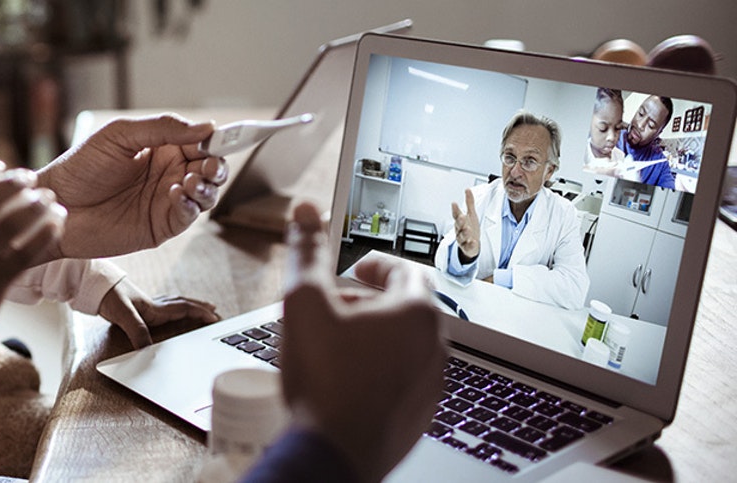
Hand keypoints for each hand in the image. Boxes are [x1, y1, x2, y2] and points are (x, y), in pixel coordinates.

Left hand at [37, 114, 225, 258]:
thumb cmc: (81, 167)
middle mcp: (168, 174)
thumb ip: (162, 128)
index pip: (199, 142)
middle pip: (209, 169)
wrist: (57, 205)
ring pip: (205, 194)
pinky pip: (187, 216)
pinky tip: (176, 194)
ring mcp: (165, 201)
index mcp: (161, 148)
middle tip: (208, 164)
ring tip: (190, 181)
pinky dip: (190, 206)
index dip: (213, 140)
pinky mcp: (159, 226)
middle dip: (216, 166)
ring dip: (207, 186)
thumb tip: (206, 127)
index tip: (219, 137)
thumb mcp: (120, 136)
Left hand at [97, 279, 219, 348]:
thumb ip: (136, 331)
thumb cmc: (108, 296)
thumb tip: (147, 351)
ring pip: (175, 303)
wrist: (94, 286)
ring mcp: (148, 304)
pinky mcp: (140, 306)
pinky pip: (165, 305)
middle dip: (201, 308)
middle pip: (184, 304)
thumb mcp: (123, 314)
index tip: (215, 317)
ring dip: (190, 306)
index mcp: (155, 307)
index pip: (183, 308)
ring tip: (202, 308)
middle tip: (216, 312)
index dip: (200, 312)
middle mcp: (154, 305)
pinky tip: (171, 310)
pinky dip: (175, 307)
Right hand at [283, 202, 445, 482]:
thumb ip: (306, 254)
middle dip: (369, 303)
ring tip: (335, 347)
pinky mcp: (419, 415)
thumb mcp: (303, 304)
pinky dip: (379, 372)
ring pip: (405, 346)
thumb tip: (306, 213)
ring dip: (374, 338)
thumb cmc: (325, 382)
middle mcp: (435, 347)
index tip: (353, 270)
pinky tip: (344, 382)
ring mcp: (431, 385)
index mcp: (416, 313)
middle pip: (407, 308)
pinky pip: (403, 380)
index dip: (373, 264)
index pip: (405, 269)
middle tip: (334, 309)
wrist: (333, 455)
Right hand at [450, 188, 480, 261]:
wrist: (472, 245)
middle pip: (458, 225)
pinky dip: (470, 245)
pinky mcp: (467, 247)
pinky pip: (467, 246)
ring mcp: (463, 239)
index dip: (455, 209)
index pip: (456, 214)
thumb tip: (468, 190)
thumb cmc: (471, 228)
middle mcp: (460, 230)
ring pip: (461, 236)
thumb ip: (469, 202)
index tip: (454, 203)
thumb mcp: (471, 214)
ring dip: (464, 232)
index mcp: (460, 221)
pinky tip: (473, 242)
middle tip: (461, 216)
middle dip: (459, 221)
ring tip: (468, 229)